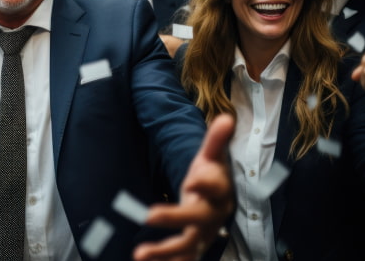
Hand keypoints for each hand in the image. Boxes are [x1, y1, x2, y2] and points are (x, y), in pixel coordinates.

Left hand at [134, 114, 234, 260]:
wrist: (218, 201)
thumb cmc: (212, 176)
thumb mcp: (211, 157)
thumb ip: (215, 141)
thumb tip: (226, 118)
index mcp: (220, 190)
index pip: (216, 187)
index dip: (206, 183)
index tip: (193, 179)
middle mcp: (213, 215)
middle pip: (197, 218)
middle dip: (174, 218)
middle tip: (149, 215)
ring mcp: (204, 233)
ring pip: (188, 245)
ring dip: (164, 251)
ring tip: (139, 253)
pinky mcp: (193, 246)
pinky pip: (181, 258)